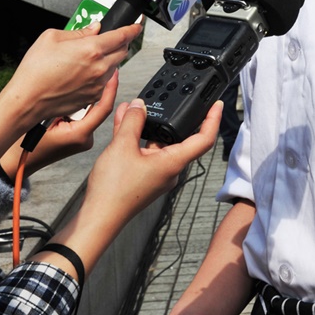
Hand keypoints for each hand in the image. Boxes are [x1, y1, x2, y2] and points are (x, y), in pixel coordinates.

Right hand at [0, 22, 141, 125]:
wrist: (26, 101)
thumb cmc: (34, 72)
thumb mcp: (51, 37)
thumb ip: (78, 31)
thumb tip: (93, 29)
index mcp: (91, 49)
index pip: (122, 35)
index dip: (132, 29)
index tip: (136, 26)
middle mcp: (99, 68)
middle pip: (123, 51)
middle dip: (121, 43)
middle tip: (111, 38)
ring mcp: (97, 84)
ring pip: (115, 67)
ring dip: (110, 59)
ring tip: (90, 57)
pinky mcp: (93, 97)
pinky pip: (104, 81)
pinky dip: (100, 74)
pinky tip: (84, 72)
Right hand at [0, 72, 119, 178]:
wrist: (16, 163)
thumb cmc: (25, 144)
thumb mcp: (44, 119)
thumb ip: (66, 104)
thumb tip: (81, 86)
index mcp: (80, 135)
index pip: (104, 108)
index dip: (111, 88)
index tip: (114, 73)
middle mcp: (86, 139)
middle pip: (96, 107)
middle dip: (88, 94)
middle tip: (74, 90)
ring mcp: (83, 141)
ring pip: (88, 111)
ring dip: (79, 102)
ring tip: (62, 105)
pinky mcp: (79, 140)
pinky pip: (83, 118)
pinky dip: (75, 110)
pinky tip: (61, 111)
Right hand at [83, 96, 222, 233]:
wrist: (98, 217)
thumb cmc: (114, 189)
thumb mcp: (122, 146)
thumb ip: (132, 122)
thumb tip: (138, 105)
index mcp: (173, 162)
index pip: (204, 139)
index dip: (213, 119)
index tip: (217, 104)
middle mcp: (169, 168)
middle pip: (179, 137)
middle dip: (172, 115)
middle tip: (172, 98)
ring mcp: (156, 172)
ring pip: (157, 142)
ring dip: (148, 124)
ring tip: (136, 105)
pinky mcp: (143, 175)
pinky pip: (144, 150)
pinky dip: (137, 135)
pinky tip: (124, 118)